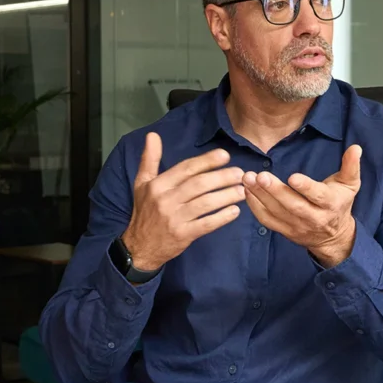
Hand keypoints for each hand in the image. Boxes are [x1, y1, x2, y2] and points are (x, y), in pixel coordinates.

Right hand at [122, 133, 244, 271]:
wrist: (140, 247)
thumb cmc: (145, 211)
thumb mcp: (142, 184)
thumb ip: (149, 159)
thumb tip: (152, 135)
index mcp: (158, 185)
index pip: (186, 169)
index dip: (207, 161)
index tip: (225, 155)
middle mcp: (165, 200)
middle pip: (199, 184)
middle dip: (222, 177)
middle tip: (240, 173)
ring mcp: (175, 219)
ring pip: (205, 203)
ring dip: (226, 196)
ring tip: (242, 190)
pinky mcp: (183, 235)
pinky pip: (207, 224)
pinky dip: (222, 217)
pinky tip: (235, 211)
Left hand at [243, 145, 361, 266]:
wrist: (333, 237)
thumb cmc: (340, 203)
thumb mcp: (350, 185)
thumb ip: (351, 166)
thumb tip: (355, 148)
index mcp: (330, 204)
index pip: (317, 196)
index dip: (305, 187)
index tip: (292, 177)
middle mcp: (313, 218)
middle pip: (293, 206)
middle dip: (275, 191)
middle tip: (260, 175)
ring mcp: (297, 226)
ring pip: (277, 212)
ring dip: (260, 196)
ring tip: (248, 178)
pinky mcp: (284, 231)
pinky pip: (267, 220)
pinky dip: (255, 207)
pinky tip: (247, 190)